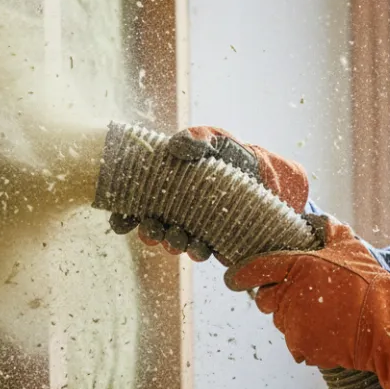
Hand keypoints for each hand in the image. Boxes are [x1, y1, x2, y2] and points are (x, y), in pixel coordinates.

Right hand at [110, 126, 309, 262]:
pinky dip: (197, 251)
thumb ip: (196, 137)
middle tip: (152, 231)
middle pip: (153, 227)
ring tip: (177, 239)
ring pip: (175, 242)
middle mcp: (177, 210)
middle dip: (149, 232)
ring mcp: (196, 227)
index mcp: (167, 186)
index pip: (137, 203)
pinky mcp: (216, 241)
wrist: (269, 174)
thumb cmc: (234, 154)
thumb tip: (176, 147)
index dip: (125, 215)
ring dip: (171, 244)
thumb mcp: (215, 138)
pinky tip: (200, 247)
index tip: (120, 222)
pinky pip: (202, 251)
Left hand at [224, 216, 389, 388]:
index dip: (241, 274)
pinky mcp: (302, 346)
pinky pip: (295, 344)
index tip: (234, 278)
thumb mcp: (349, 245)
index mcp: (296, 266)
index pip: (253, 269)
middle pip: (263, 300)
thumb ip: (327, 228)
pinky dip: (307, 341)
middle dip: (275, 298)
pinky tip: (327, 333)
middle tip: (299, 297)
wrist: (385, 323)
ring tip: (322, 316)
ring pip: (280, 322)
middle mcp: (288, 295)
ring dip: (294, 319)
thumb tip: (313, 218)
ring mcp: (293, 323)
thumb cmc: (368, 281)